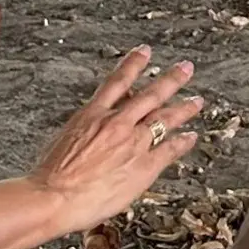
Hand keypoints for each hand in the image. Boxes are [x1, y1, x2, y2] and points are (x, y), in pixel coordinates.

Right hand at [28, 45, 202, 227]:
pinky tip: (190, 137)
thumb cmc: (51, 174)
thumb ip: (86, 127)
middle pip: (151, 95)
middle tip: (185, 69)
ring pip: (165, 119)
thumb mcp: (64, 138)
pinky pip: (169, 149)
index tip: (145, 52)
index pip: (118, 81)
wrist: (54, 196)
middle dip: (171, 79)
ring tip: (197, 101)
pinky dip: (182, 142)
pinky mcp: (144, 166)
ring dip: (184, 108)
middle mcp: (116, 124)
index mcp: (92, 114)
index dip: (133, 63)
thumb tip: (93, 121)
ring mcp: (133, 143)